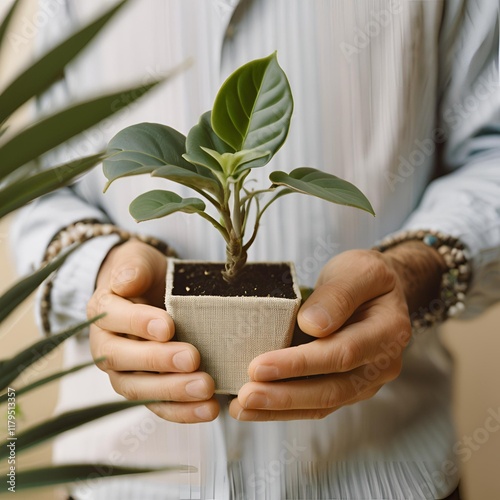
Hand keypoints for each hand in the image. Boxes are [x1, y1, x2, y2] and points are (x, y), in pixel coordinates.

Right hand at [88, 240, 218, 422]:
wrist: (150, 290)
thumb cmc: (144, 274)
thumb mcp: (138, 260)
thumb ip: (132, 268)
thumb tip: (125, 282)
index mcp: (103, 311)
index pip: (114, 318)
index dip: (139, 323)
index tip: (169, 326)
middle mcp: (107, 345)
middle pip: (122, 359)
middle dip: (158, 362)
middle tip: (193, 358)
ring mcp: (125, 370)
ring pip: (138, 389)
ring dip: (172, 392)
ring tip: (206, 389)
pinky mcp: (146, 388)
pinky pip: (158, 405)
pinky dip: (182, 411)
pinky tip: (209, 409)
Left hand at [230, 243, 443, 420]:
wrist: (379, 290)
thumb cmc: (365, 277)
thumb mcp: (357, 270)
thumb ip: (338, 295)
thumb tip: (312, 325)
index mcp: (388, 332)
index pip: (342, 353)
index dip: (300, 363)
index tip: (259, 366)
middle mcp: (382, 364)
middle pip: (332, 388)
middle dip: (285, 395)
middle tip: (246, 395)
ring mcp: (366, 380)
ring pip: (323, 402)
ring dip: (281, 407)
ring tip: (243, 407)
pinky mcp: (348, 387)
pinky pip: (318, 403)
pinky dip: (286, 408)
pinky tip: (256, 408)